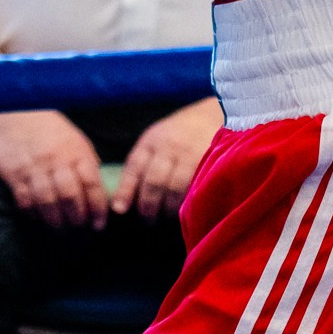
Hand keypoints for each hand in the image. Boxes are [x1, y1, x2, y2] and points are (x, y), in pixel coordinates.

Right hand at [0, 110, 107, 230]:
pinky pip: (25, 201)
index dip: (97, 208)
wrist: (14, 116)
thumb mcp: (75, 141)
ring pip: (47, 202)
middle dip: (76, 218)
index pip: (91, 184)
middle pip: (69, 196)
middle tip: (78, 226)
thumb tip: (102, 193)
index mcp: (75, 151)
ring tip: (60, 227)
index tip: (98, 224)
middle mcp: (55, 159)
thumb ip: (88, 165)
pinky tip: (39, 217)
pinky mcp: (13, 174)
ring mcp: (33, 167)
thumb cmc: (50, 132)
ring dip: (55, 221)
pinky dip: (33, 214)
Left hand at [113, 96, 223, 221]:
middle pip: (153, 181)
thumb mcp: (157, 139)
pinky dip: (190, 201)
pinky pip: (196, 186)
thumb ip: (144, 162)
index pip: (134, 168)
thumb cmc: (180, 133)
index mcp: (150, 141)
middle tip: (148, 220)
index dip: (125, 190)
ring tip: (168, 217)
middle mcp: (168, 146)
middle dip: (148, 205)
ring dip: (169, 208)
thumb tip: (127, 197)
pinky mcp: (209, 160)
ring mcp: (189, 153)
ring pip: (174, 187)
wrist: (213, 113)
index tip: (119, 210)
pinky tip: (188, 210)